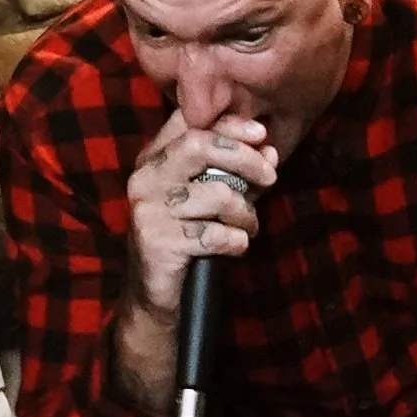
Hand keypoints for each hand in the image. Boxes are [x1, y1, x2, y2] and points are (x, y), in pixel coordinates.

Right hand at [123, 107, 277, 321]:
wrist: (156, 294)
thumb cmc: (189, 237)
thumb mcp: (211, 197)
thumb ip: (237, 171)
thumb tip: (271, 149)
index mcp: (154, 158)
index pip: (189, 123)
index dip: (229, 123)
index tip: (261, 133)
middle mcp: (146, 177)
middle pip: (199, 146)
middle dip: (244, 158)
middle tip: (270, 177)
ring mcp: (148, 208)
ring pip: (215, 194)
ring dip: (245, 213)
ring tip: (248, 227)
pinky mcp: (157, 240)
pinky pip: (213, 233)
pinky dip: (236, 240)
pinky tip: (235, 247)